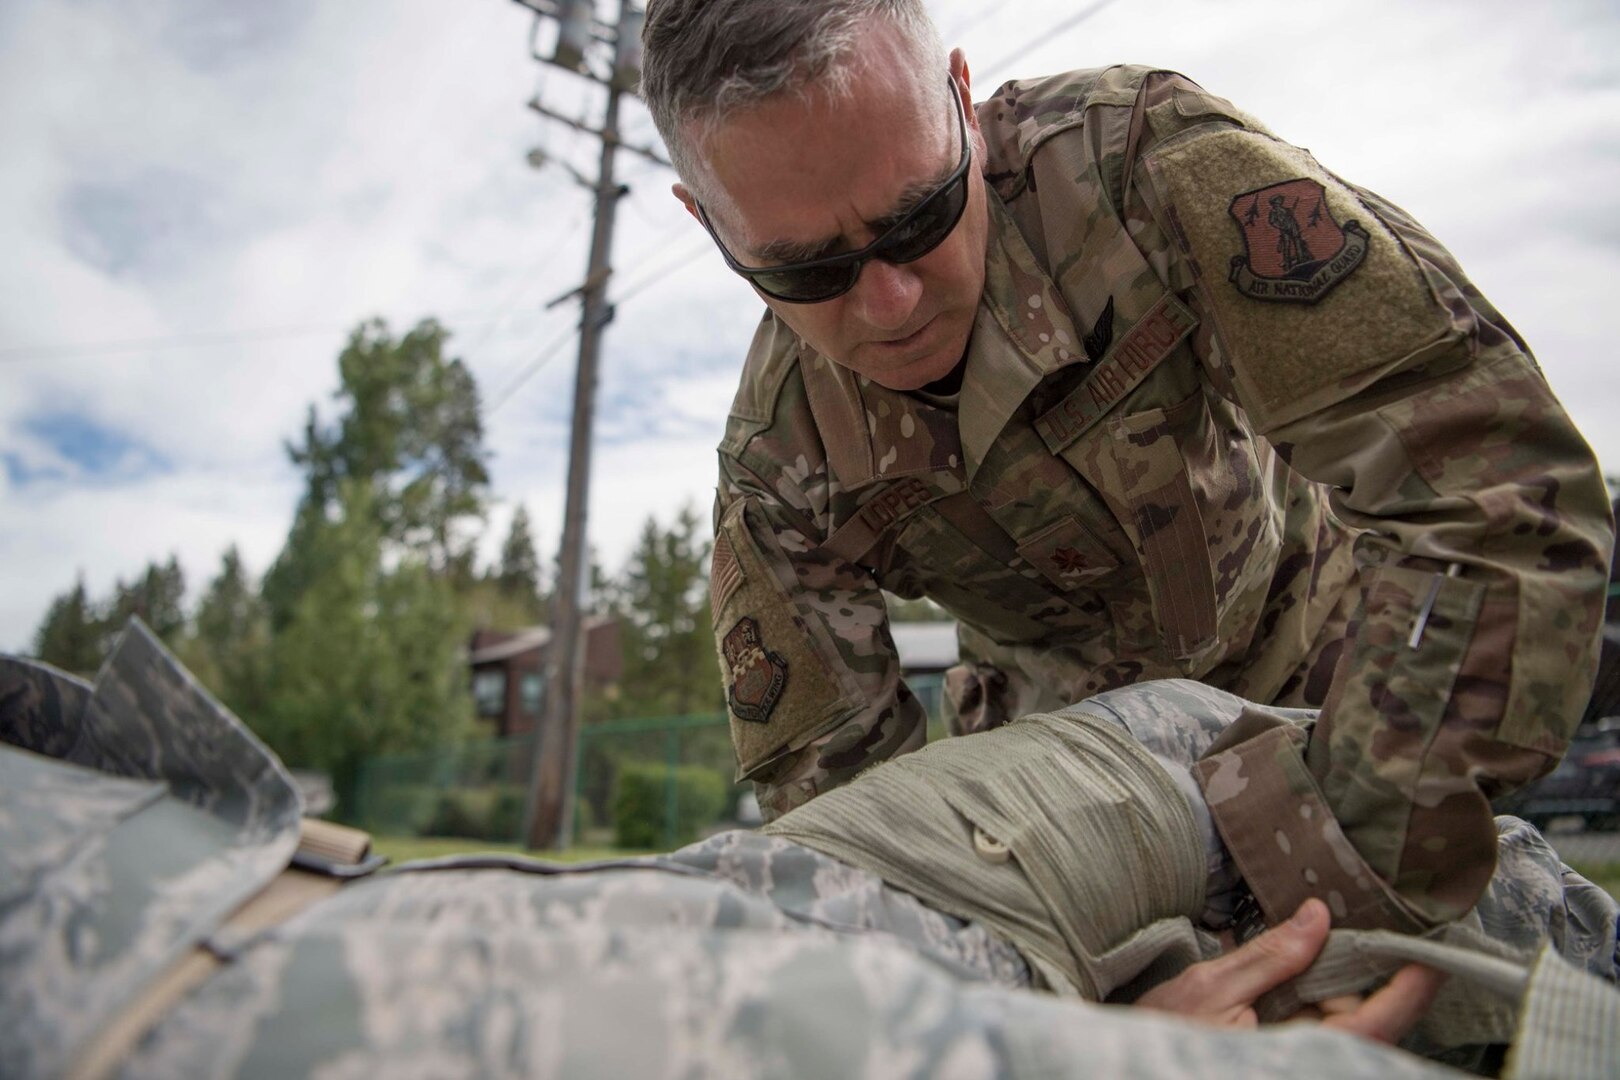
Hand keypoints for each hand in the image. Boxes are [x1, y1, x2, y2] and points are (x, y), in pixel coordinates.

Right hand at [1136, 898, 1443, 1043]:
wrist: (1127, 1071)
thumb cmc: (1163, 1040)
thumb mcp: (1211, 989)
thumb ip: (1271, 957)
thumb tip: (1318, 916)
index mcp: (1299, 1056)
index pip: (1375, 1022)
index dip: (1410, 989)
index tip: (1434, 955)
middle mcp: (1311, 1065)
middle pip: (1359, 1018)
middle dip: (1341, 977)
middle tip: (1308, 941)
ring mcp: (1302, 1064)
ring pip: (1340, 1023)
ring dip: (1318, 991)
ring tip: (1271, 978)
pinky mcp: (1291, 1062)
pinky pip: (1319, 1033)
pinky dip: (1306, 1005)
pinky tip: (1276, 992)